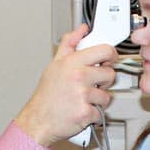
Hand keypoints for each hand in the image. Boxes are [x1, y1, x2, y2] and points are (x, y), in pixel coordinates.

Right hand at [15, 24, 117, 146]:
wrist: (38, 120)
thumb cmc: (46, 95)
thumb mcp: (55, 64)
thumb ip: (70, 44)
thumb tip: (82, 29)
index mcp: (72, 62)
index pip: (105, 50)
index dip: (111, 55)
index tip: (108, 60)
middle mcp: (78, 76)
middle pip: (110, 74)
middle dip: (103, 81)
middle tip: (91, 85)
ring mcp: (82, 95)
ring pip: (106, 96)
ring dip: (97, 101)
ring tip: (82, 100)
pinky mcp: (85, 112)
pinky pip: (100, 112)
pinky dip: (92, 115)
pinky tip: (80, 111)